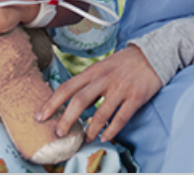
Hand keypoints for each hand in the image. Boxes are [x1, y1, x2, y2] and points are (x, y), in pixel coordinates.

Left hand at [37, 45, 162, 143]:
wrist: (152, 53)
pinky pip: (121, 117)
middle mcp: (104, 78)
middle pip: (80, 100)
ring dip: (90, 129)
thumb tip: (72, 102)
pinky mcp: (135, 96)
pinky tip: (105, 137)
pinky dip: (112, 130)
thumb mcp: (103, 66)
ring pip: (101, 112)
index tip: (40, 116)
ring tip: (84, 139)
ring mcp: (120, 88)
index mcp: (93, 71)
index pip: (68, 87)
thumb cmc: (124, 62)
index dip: (52, 102)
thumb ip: (88, 82)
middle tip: (58, 134)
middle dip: (66, 119)